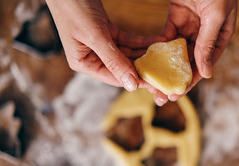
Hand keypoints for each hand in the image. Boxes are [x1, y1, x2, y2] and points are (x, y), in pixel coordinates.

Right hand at [45, 0, 163, 92]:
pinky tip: (157, 42)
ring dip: (145, 54)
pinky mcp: (107, 33)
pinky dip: (141, 42)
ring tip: (164, 56)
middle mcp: (92, 57)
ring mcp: (100, 46)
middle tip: (164, 71)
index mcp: (84, 63)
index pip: (114, 78)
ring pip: (127, 54)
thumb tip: (131, 85)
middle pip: (122, 68)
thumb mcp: (95, 36)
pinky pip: (127, 41)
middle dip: (143, 68)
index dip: (135, 80)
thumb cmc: (74, 7)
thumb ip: (114, 60)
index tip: (155, 83)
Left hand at [155, 0, 236, 101]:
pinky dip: (159, 49)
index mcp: (221, 35)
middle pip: (191, 62)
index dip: (193, 78)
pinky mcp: (177, 18)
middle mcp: (206, 34)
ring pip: (178, 53)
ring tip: (155, 85)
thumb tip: (206, 74)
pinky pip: (167, 38)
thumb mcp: (216, 14)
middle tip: (163, 95)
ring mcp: (191, 27)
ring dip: (166, 68)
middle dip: (177, 79)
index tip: (179, 92)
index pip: (206, 62)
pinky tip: (151, 62)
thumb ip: (209, 42)